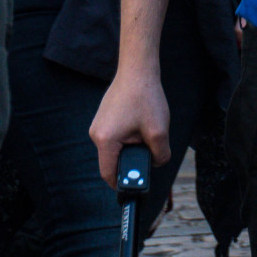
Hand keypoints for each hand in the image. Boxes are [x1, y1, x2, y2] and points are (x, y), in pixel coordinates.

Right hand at [89, 65, 168, 185]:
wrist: (138, 68)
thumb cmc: (145, 97)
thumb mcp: (158, 132)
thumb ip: (159, 155)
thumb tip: (157, 163)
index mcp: (105, 140)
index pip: (108, 174)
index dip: (121, 185)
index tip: (134, 188)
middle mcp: (96, 133)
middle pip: (112, 161)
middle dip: (130, 162)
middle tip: (147, 155)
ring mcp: (98, 124)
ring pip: (114, 148)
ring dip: (130, 147)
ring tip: (145, 134)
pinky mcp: (104, 117)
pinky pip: (114, 136)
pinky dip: (128, 136)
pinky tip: (140, 125)